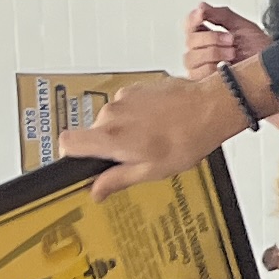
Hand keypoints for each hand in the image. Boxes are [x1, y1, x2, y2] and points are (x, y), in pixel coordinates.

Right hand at [55, 81, 244, 193]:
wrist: (210, 107)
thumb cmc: (187, 138)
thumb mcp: (151, 170)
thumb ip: (117, 180)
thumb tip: (96, 191)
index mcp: (111, 137)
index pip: (67, 142)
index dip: (72, 154)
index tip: (85, 161)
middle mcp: (112, 113)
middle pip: (94, 132)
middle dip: (110, 145)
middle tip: (137, 154)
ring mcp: (124, 97)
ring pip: (112, 119)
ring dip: (126, 130)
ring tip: (154, 138)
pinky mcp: (136, 87)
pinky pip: (126, 105)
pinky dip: (137, 115)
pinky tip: (159, 122)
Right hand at [180, 1, 268, 75]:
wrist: (271, 69)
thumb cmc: (259, 49)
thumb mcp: (242, 26)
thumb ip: (221, 15)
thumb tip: (201, 6)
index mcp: (208, 35)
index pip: (189, 25)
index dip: (192, 19)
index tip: (201, 14)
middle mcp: (201, 50)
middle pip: (190, 40)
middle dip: (211, 38)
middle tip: (230, 40)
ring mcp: (201, 67)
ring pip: (191, 57)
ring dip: (212, 53)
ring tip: (232, 54)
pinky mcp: (204, 82)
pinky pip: (196, 74)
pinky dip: (210, 68)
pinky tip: (224, 65)